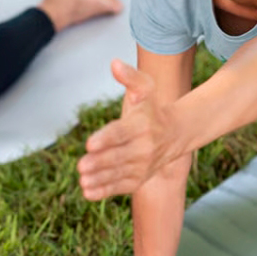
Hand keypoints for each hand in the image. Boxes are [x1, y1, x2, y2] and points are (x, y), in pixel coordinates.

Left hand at [78, 59, 173, 200]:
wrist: (175, 134)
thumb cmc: (151, 108)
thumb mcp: (145, 88)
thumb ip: (130, 77)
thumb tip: (114, 63)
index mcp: (141, 125)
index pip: (121, 133)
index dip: (105, 138)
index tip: (89, 144)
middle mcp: (143, 147)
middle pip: (118, 156)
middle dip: (99, 162)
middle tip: (81, 165)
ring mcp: (141, 165)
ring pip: (118, 174)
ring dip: (99, 178)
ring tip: (83, 180)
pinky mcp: (138, 179)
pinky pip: (120, 187)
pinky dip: (104, 191)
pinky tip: (88, 192)